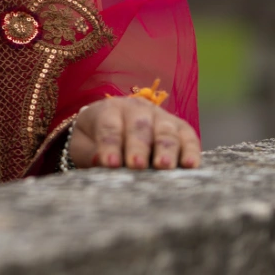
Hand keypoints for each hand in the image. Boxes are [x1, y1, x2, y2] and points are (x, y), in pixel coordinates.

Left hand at [67, 95, 200, 171]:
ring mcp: (161, 116)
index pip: (109, 127)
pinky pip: (188, 137)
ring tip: (164, 166)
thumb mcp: (83, 146)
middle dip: (138, 146)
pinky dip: (191, 150)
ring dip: (165, 148)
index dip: (110, 146)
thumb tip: (100, 163)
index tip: (110, 164)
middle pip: (139, 126)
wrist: (113, 129)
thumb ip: (89, 153)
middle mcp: (136, 109)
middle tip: (136, 165)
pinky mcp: (180, 128)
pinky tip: (191, 165)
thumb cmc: (95, 141)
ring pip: (165, 130)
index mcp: (108, 110)